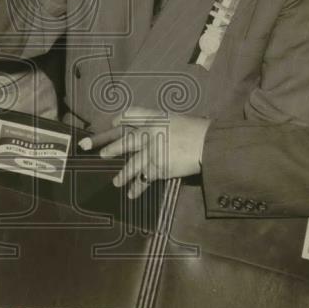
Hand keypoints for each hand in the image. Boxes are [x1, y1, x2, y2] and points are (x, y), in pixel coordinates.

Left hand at [80, 107, 208, 198]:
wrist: (208, 144)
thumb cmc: (197, 131)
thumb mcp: (177, 120)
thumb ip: (163, 126)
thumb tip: (152, 136)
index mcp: (156, 118)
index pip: (132, 113)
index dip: (121, 118)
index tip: (114, 122)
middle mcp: (149, 133)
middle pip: (125, 140)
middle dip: (111, 147)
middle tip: (100, 153)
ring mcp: (151, 151)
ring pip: (132, 164)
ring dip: (123, 174)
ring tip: (116, 182)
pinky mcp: (157, 167)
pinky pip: (144, 178)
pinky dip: (137, 187)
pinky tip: (131, 194)